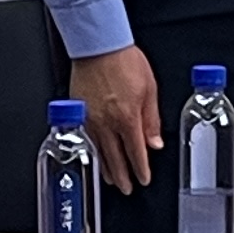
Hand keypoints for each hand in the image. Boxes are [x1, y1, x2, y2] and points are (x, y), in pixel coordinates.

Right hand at [75, 45, 160, 192]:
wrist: (98, 44)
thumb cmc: (124, 60)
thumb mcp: (149, 88)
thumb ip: (151, 119)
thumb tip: (155, 143)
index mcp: (127, 117)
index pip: (136, 152)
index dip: (140, 169)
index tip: (143, 179)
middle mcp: (107, 123)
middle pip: (115, 158)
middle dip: (122, 176)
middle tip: (126, 188)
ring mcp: (90, 119)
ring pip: (98, 152)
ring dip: (106, 168)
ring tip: (110, 179)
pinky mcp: (78, 112)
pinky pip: (86, 139)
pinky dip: (91, 152)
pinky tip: (94, 157)